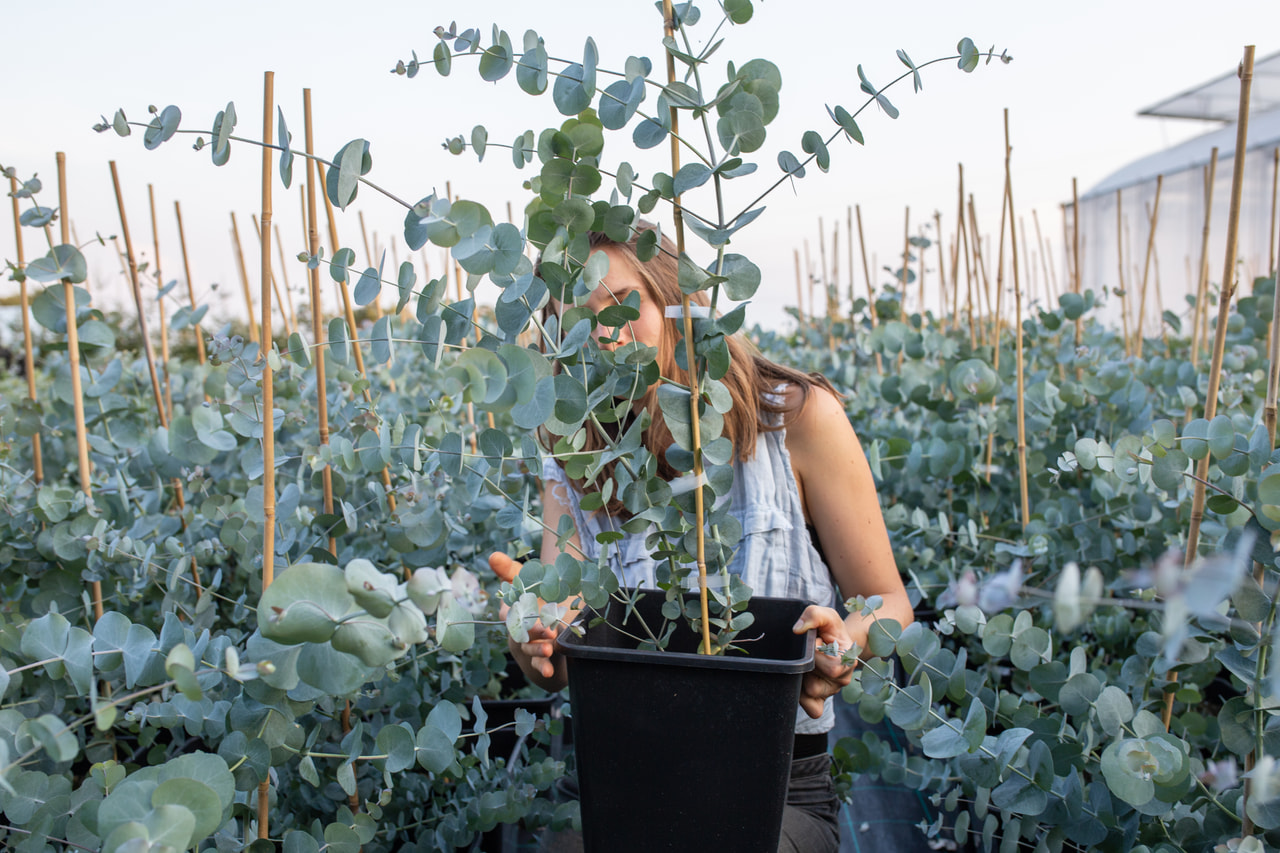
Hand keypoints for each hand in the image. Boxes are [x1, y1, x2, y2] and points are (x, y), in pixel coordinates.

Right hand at [488, 552, 565, 684]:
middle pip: (520, 630)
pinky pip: (537, 664)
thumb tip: (492, 556)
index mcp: (512, 609)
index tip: (518, 609)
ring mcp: (527, 644)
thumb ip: (509, 570)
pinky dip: (542, 668)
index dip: (512, 610)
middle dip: (532, 630)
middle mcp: (517, 628)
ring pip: (528, 648)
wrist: (547, 625)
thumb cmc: (534, 600)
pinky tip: (548, 671)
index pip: (507, 610)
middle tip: (547, 629)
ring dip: (537, 649)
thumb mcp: (525, 582)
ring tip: (549, 648)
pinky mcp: (538, 658)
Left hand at [793, 605, 856, 718]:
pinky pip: (812, 708)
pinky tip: (801, 680)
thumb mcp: (825, 615)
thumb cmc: (830, 629)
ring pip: (810, 694)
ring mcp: (832, 691)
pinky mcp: (821, 700)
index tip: (816, 642)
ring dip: (801, 678)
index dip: (817, 655)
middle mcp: (843, 679)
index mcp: (848, 661)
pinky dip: (802, 698)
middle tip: (808, 654)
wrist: (832, 640)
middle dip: (806, 667)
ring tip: (806, 664)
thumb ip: (813, 615)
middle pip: (816, 685)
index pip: (832, 668)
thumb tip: (797, 630)